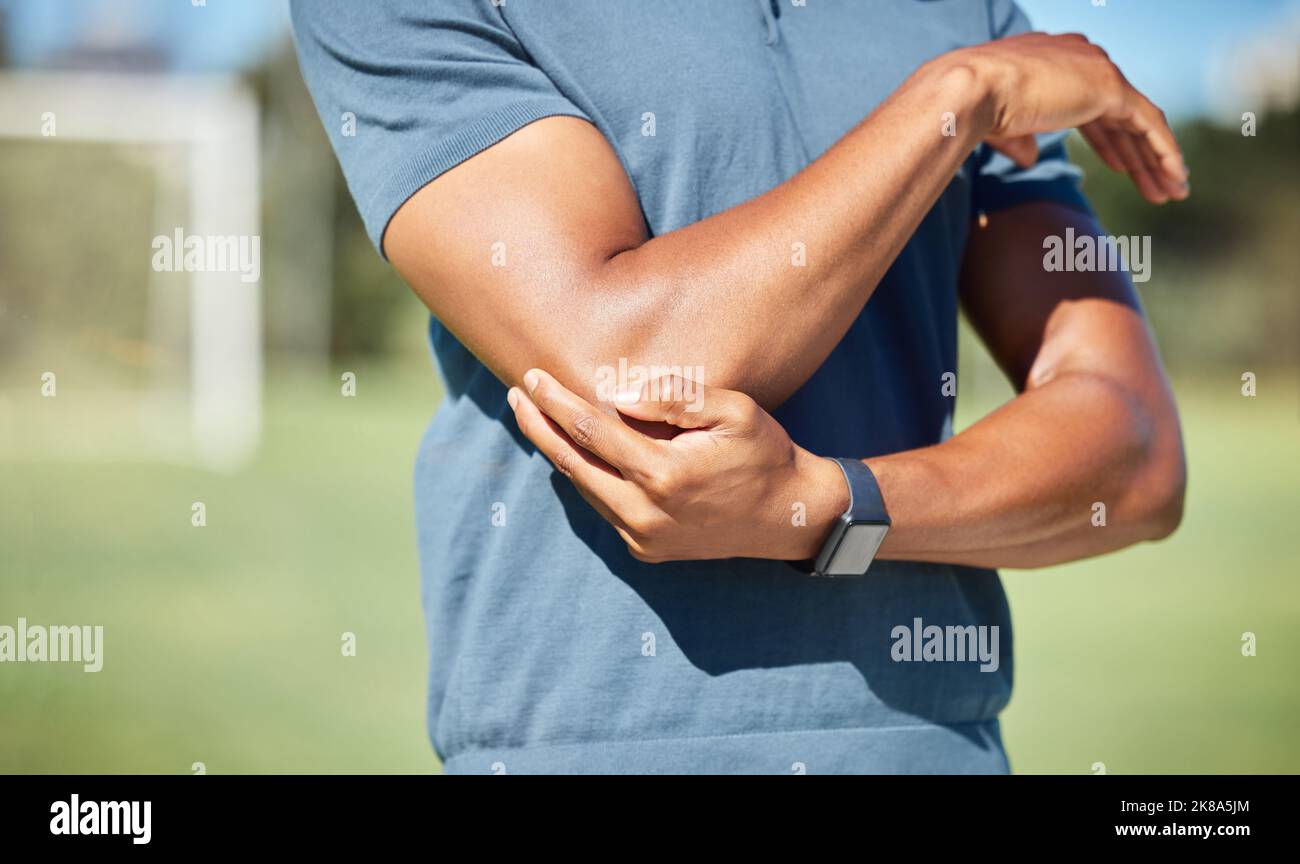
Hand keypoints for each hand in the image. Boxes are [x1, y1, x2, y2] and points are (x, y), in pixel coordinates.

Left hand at [507, 369, 846, 563]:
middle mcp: (645, 513)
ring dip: (557, 452)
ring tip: (537, 418)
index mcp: (663, 475)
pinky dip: (586, 479)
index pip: (590, 431)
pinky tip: (577, 452)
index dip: (555, 401)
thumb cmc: (764, 453)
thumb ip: (674, 397)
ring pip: (583, 489)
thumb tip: (613, 396)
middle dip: (538, 426)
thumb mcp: (733, 410)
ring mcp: (643, 537)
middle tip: (516, 394)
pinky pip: (603, 508)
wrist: (790, 516)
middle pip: (571, 463)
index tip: (533, 376)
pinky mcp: (646, 550)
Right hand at [943, 31, 1188, 202]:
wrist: (973, 91)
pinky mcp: (1110, 87)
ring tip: (1173, 191)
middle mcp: (1082, 58)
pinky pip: (1148, 123)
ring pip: (1139, 122)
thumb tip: (1029, 159)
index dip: (1109, 140)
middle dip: (1138, 154)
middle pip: (1120, 116)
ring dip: (1157, 160)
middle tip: (1156, 186)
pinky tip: (1175, 177)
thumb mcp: (1002, 126)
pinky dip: (1164, 151)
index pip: (1094, 104)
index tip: (1122, 167)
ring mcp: (1098, 69)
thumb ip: (1021, 138)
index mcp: (1056, 61)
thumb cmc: (975, 107)